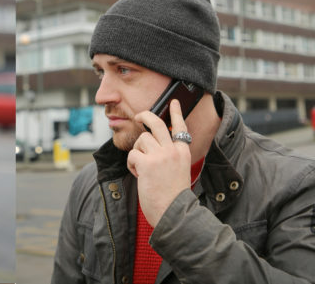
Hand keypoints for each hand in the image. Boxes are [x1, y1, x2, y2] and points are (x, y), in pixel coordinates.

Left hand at [127, 99, 191, 226]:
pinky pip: (132, 154)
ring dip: (137, 152)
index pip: (180, 127)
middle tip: (139, 116)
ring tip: (141, 167)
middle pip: (157, 123)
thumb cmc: (173, 196)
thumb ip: (168, 156)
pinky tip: (138, 174)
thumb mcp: (177, 171)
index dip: (176, 113)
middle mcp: (173, 150)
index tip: (173, 101)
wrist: (174, 214)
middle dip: (146, 116)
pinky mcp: (147, 163)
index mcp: (183, 152)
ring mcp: (161, 156)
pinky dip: (131, 164)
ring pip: (141, 140)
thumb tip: (150, 143)